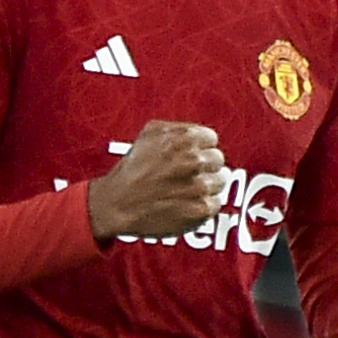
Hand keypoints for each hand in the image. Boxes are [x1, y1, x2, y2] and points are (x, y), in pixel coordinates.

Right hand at [87, 121, 226, 240]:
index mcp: (187, 138)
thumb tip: (199, 133)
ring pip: (219, 182)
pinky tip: (184, 204)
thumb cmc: (132, 170)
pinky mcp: (201, 209)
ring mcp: (200, 185)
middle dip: (204, 167)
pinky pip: (215, 203)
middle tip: (185, 176)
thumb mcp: (150, 133)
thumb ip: (179, 129)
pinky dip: (202, 206)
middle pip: (218, 160)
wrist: (118, 204)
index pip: (212, 140)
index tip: (189, 158)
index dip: (200, 149)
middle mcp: (196, 160)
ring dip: (205, 187)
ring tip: (183, 191)